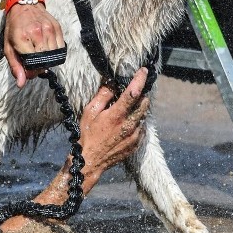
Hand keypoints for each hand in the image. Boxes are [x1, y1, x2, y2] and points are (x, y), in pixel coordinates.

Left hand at [3, 3, 64, 86]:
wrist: (24, 4)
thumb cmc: (14, 27)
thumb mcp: (8, 46)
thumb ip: (15, 66)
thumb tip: (21, 84)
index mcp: (22, 38)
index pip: (33, 66)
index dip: (31, 72)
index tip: (28, 68)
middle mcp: (37, 33)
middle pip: (45, 62)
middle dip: (39, 66)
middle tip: (33, 61)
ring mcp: (49, 29)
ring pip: (54, 56)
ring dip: (47, 59)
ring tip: (39, 52)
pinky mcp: (57, 27)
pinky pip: (60, 48)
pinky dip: (55, 52)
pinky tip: (46, 46)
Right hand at [77, 68, 150, 189]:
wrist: (91, 160)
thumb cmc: (87, 135)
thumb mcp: (90, 112)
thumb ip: (102, 96)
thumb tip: (112, 83)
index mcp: (116, 116)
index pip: (132, 93)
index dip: (140, 80)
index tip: (144, 71)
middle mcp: (128, 125)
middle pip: (144, 103)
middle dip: (142, 94)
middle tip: (136, 91)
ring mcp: (134, 136)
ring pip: (144, 116)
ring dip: (140, 108)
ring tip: (129, 108)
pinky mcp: (136, 144)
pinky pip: (142, 128)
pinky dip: (138, 122)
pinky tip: (127, 123)